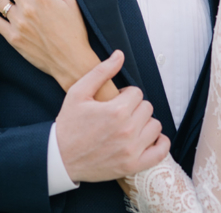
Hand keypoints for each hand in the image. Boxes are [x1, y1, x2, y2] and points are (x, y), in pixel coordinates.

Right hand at [55, 51, 169, 182]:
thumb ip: (101, 71)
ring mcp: (131, 150)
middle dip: (135, 107)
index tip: (116, 102)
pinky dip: (160, 144)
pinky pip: (160, 152)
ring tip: (130, 126)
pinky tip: (150, 138)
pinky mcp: (132, 166)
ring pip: (155, 126)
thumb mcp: (78, 92)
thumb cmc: (69, 124)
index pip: (137, 93)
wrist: (60, 157)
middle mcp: (127, 130)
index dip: (126, 95)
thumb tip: (119, 55)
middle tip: (121, 114)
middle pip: (147, 108)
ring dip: (145, 124)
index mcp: (116, 111)